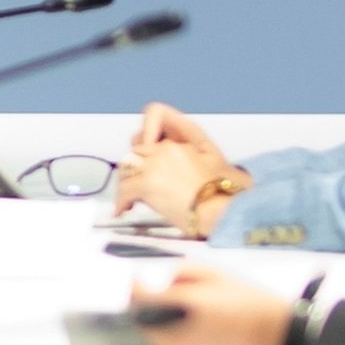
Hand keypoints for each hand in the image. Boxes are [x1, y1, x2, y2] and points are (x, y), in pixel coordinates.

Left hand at [115, 103, 248, 233]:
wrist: (222, 211)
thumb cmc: (223, 193)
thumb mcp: (216, 160)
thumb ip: (195, 149)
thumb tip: (185, 151)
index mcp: (183, 143)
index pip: (150, 133)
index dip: (143, 146)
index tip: (140, 159)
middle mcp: (167, 149)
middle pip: (136, 152)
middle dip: (133, 168)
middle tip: (133, 185)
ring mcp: (156, 164)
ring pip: (127, 168)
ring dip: (125, 183)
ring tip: (128, 199)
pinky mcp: (147, 182)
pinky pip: (124, 189)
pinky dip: (121, 201)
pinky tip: (125, 209)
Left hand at [129, 273, 298, 344]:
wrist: (288, 344)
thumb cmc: (260, 309)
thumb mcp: (220, 276)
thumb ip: (182, 273)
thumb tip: (157, 277)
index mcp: (185, 309)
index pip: (138, 297)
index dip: (136, 287)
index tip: (140, 283)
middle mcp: (180, 340)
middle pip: (143, 325)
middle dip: (150, 311)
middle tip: (170, 303)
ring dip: (163, 331)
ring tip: (192, 323)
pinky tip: (203, 341)